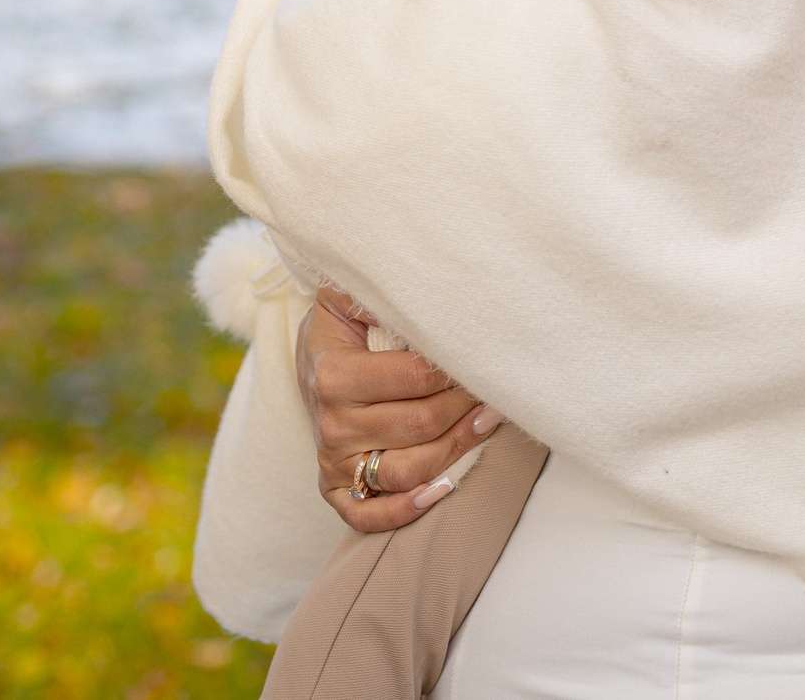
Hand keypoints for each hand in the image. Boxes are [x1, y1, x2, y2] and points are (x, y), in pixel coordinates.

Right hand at [298, 285, 496, 531]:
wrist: (312, 365)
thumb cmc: (342, 331)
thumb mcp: (346, 299)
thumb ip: (373, 291)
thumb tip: (417, 289)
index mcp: (334, 376)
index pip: (414, 379)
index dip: (455, 371)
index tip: (481, 357)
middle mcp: (332, 425)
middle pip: (419, 425)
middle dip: (464, 406)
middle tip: (493, 388)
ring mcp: (334, 462)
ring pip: (408, 470)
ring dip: (456, 449)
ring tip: (486, 422)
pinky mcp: (336, 490)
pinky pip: (370, 515)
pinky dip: (406, 510)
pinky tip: (442, 489)